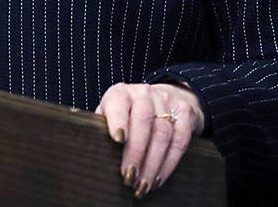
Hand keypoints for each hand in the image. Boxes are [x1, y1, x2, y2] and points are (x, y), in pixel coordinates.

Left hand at [97, 81, 203, 198]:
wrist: (161, 98)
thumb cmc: (126, 114)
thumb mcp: (110, 115)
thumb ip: (102, 130)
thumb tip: (93, 155)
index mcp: (120, 93)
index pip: (119, 104)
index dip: (118, 121)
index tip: (117, 140)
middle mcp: (143, 94)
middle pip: (143, 121)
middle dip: (136, 152)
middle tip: (129, 177)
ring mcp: (166, 102)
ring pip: (163, 133)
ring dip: (153, 163)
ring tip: (143, 184)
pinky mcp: (184, 114)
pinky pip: (180, 141)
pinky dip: (169, 163)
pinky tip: (159, 177)